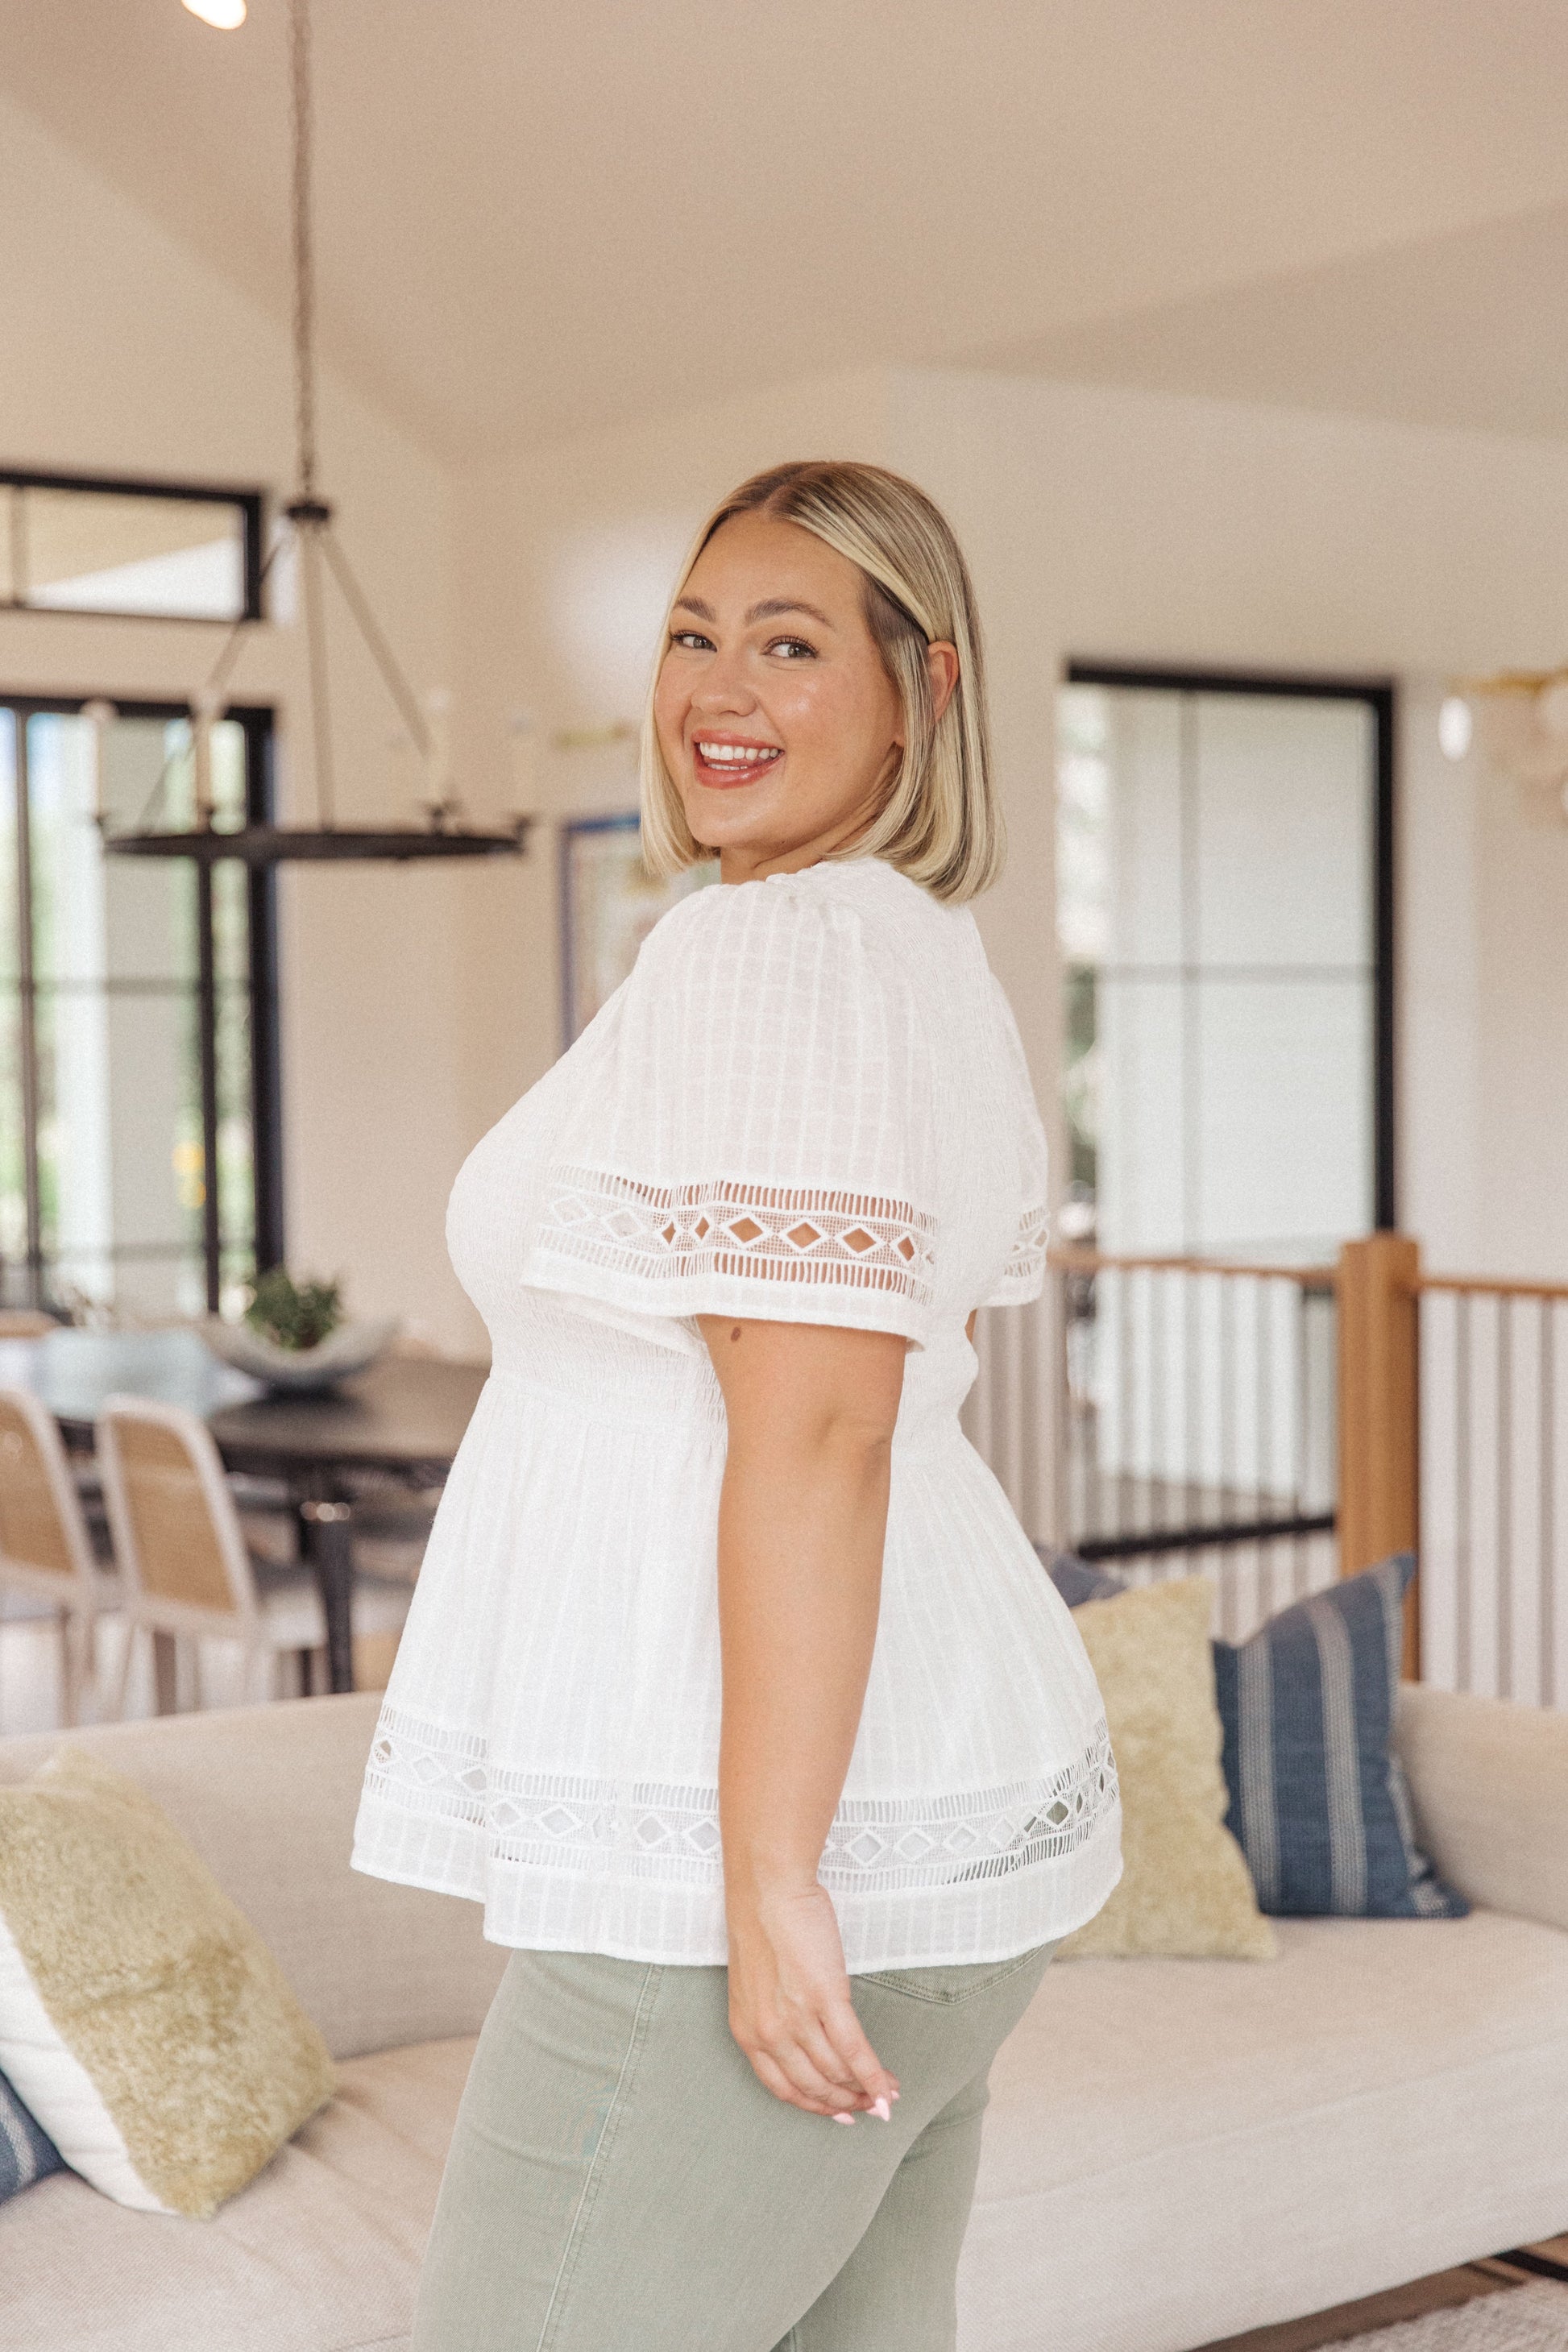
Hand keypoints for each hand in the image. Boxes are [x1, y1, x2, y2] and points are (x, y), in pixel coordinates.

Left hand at [726, 1878, 898, 2122]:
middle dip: (846, 2103)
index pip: (783, 2088)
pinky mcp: (825, 1999)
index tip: (839, 2113)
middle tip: (870, 2108)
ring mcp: (797, 2019)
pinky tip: (888, 2086)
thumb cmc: (763, 1924)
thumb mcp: (756, 1984)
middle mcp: (769, 2034)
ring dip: (866, 2091)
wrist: (768, 1888)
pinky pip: (854, 2051)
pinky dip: (874, 2075)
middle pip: (813, 2087)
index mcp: (747, 2032)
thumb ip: (774, 2015)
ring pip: (836, 2073)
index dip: (816, 2106)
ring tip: (886, 2094)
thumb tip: (807, 2038)